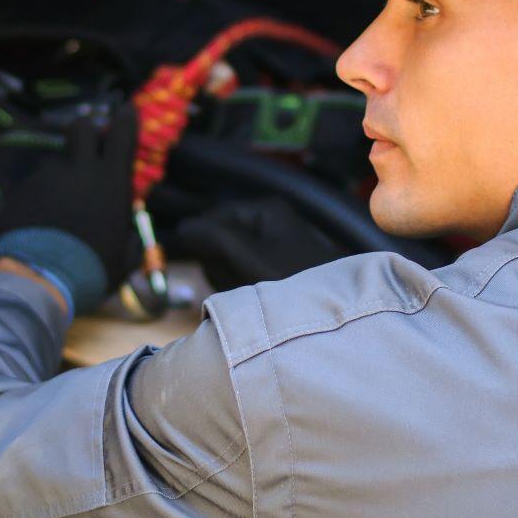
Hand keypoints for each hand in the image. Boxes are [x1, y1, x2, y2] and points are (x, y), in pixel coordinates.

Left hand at [0, 105, 137, 312]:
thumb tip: (127, 236)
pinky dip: (30, 204)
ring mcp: (42, 178)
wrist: (38, 282)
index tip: (127, 112)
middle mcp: (77, 170)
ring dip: (56, 182)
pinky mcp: (14, 191)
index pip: (122, 133)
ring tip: (53, 218)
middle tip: (86, 153)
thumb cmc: (91, 272)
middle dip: (85, 134)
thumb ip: (127, 238)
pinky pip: (25, 190)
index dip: (126, 119)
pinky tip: (30, 230)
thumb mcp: (123, 259)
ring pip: (52, 165)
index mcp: (110, 181)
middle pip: (80, 128)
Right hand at [175, 196, 347, 290]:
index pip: (214, 218)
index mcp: (264, 211)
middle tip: (240, 280)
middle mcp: (267, 222)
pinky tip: (255, 294)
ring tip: (251, 289)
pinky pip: (242, 272)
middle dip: (221, 263)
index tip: (209, 265)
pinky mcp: (273, 265)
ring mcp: (270, 244)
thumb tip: (184, 228)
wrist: (333, 307)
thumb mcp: (251, 256)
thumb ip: (215, 237)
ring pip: (228, 259)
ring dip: (230, 277)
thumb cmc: (295, 278)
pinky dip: (242, 285)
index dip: (205, 242)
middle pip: (220, 239)